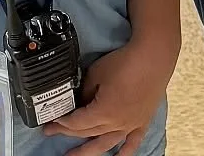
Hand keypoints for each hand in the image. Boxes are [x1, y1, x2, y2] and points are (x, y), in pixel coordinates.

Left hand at [44, 37, 175, 154]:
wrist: (152, 57)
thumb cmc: (125, 62)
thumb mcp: (96, 73)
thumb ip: (86, 91)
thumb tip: (81, 101)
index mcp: (103, 112)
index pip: (77, 123)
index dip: (62, 123)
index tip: (50, 123)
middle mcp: (116, 124)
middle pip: (87, 133)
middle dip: (68, 133)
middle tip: (52, 133)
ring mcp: (130, 125)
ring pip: (106, 144)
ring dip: (88, 151)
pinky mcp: (141, 122)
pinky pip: (132, 142)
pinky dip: (124, 152)